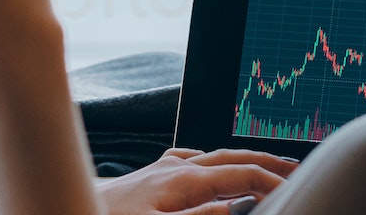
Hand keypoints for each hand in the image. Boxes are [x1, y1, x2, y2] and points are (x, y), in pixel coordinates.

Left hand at [97, 149, 299, 214]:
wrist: (66, 209)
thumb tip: (236, 206)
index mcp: (184, 179)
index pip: (241, 176)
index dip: (272, 182)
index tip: (297, 189)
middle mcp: (175, 167)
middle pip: (233, 159)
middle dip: (267, 162)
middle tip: (299, 166)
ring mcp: (162, 168)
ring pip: (215, 157)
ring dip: (244, 160)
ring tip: (267, 165)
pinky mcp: (149, 175)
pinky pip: (190, 161)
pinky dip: (213, 162)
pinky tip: (210, 166)